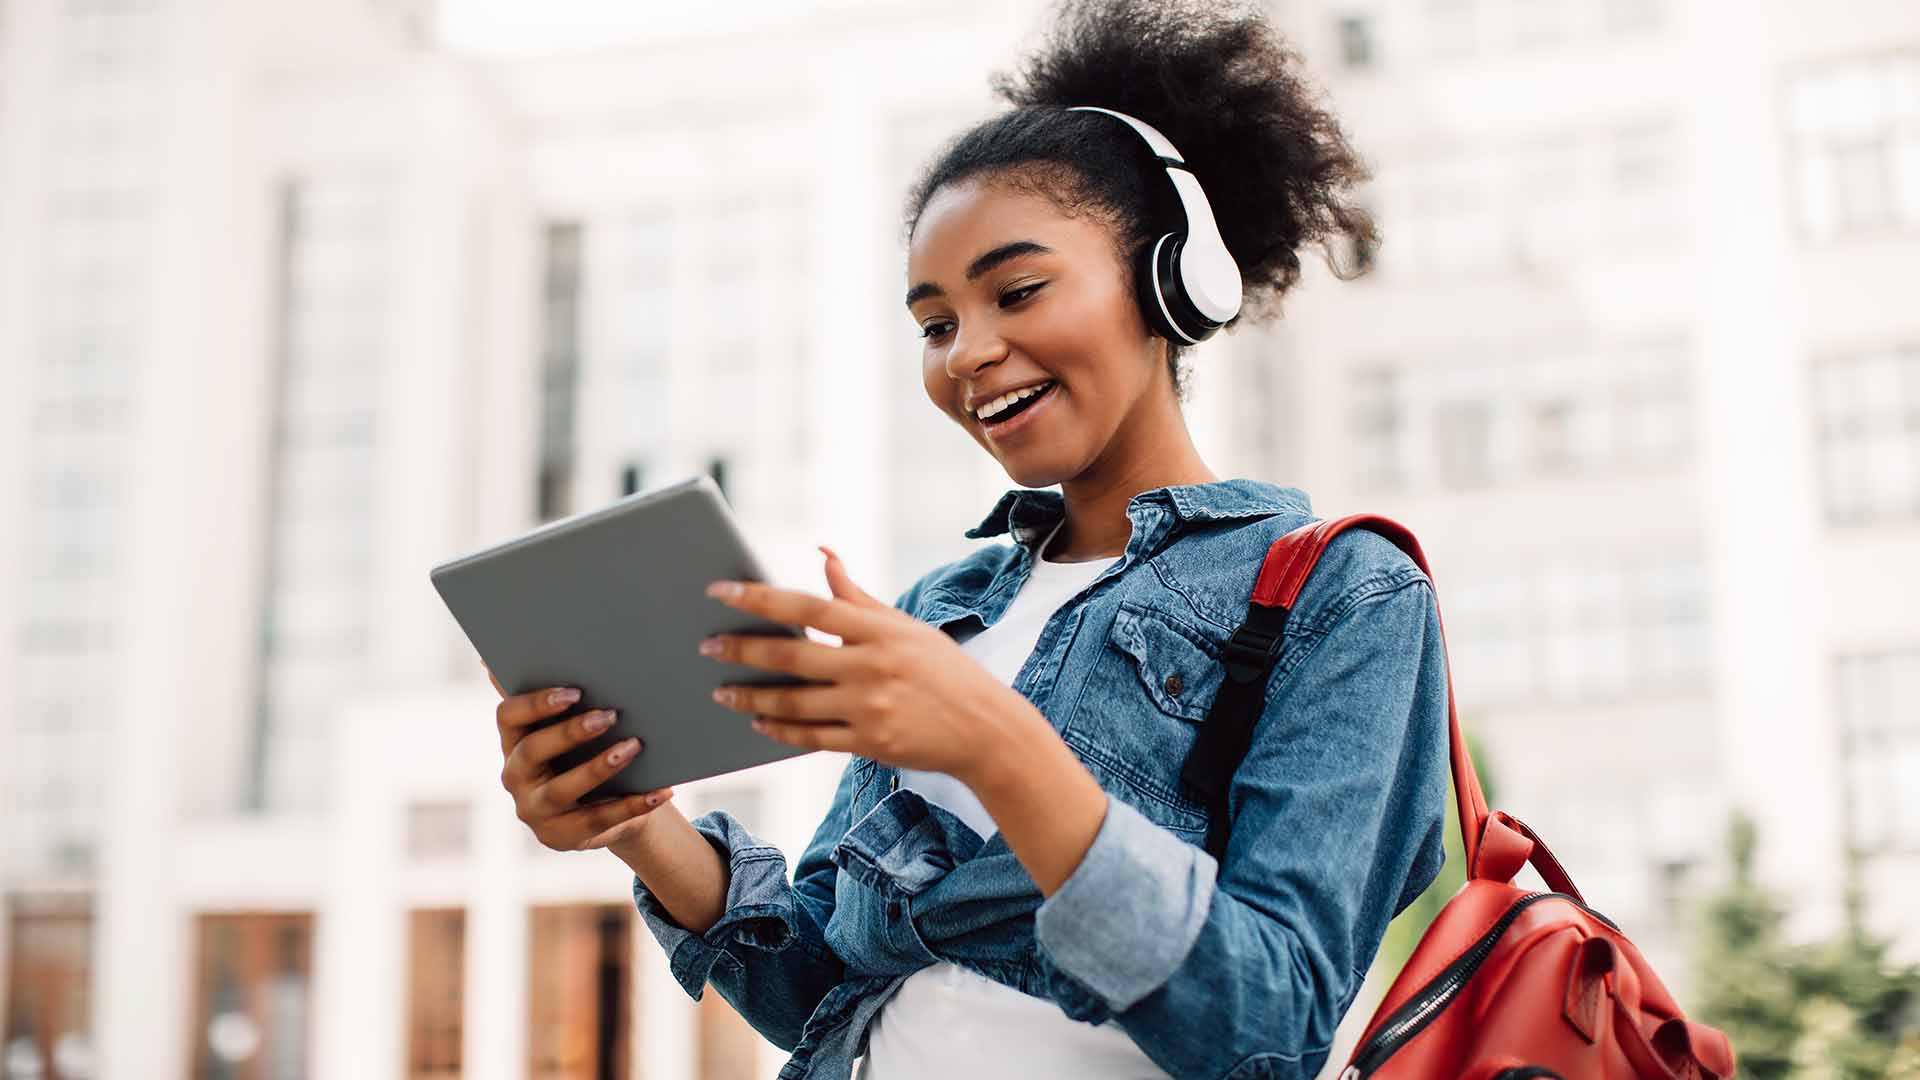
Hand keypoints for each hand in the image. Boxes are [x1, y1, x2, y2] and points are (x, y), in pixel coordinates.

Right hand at [488, 668, 676, 851]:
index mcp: (513, 740)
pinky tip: (662, 790)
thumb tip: (507, 653)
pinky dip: (633, 805)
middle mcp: (515, 776)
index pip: (508, 717)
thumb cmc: (582, 752)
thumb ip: (554, 695)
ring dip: (598, 768)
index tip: (574, 692)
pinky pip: (598, 821)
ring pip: (562, 790)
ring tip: (634, 748)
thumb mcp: (568, 725)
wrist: (599, 808)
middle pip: (532, 752)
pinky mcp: (562, 837)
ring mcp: (535, 810)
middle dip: (570, 733)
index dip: (536, 704)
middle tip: (610, 716)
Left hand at [696, 545, 1042, 785]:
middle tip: (706, 645)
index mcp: (879, 629)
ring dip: (751, 696)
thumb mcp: (906, 627)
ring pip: (794, 703)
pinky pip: (812, 737)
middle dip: (742, 650)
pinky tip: (757, 721)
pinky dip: (780, 729)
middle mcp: (873, 666)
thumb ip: (858, 597)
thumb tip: (824, 556)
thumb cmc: (943, 670)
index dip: (760, 599)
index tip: (721, 591)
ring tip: (721, 690)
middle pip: (792, 657)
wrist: (986, 729)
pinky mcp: (870, 743)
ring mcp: (871, 707)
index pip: (808, 607)